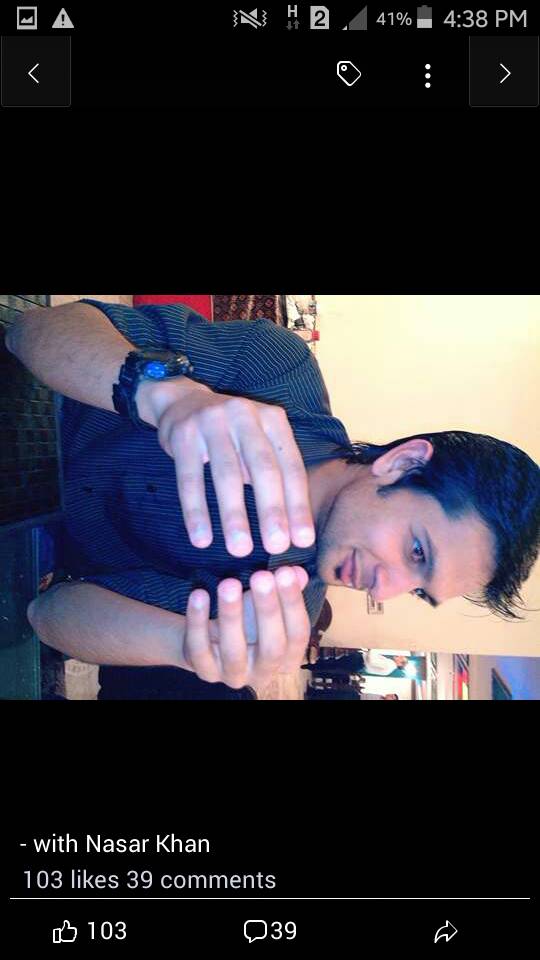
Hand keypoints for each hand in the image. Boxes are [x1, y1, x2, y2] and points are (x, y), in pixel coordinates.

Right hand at [148, 377, 315, 556]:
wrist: (182, 402)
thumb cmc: (231, 436)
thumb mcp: (258, 445)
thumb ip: (274, 478)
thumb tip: (294, 531)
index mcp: (273, 420)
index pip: (290, 467)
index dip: (298, 506)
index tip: (302, 541)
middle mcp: (246, 416)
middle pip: (263, 469)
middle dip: (271, 511)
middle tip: (276, 547)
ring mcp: (213, 422)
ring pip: (226, 475)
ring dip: (233, 516)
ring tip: (239, 549)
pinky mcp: (183, 434)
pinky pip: (190, 478)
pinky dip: (196, 511)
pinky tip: (200, 539)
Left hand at [181, 566, 309, 688]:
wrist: (209, 639)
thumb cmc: (247, 621)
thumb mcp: (265, 605)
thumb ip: (283, 590)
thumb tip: (297, 572)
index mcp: (287, 659)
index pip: (298, 635)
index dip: (293, 603)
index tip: (285, 572)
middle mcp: (263, 673)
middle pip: (272, 647)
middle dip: (267, 609)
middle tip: (261, 576)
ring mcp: (233, 675)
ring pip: (234, 651)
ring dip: (232, 615)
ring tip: (229, 583)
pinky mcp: (205, 671)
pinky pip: (200, 648)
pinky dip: (198, 621)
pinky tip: (199, 595)